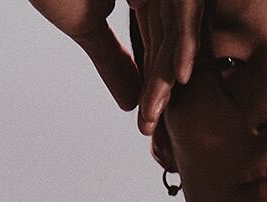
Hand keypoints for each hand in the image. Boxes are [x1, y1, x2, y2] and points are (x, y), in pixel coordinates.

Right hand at [28, 0, 204, 131]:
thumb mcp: (86, 25)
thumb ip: (112, 60)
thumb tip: (131, 103)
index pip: (158, 41)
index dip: (155, 83)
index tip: (148, 124)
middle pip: (171, 33)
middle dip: (165, 81)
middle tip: (157, 124)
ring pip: (178, 19)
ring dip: (175, 62)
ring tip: (171, 101)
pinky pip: (178, 2)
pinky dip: (180, 35)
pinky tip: (180, 69)